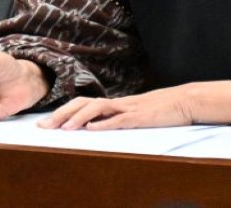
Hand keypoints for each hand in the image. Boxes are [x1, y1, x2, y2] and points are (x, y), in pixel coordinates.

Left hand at [40, 80, 230, 130]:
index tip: (45, 123)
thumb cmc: (163, 110)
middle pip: (83, 103)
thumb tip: (95, 128)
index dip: (63, 111)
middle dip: (61, 115)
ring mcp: (129, 108)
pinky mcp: (141, 116)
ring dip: (78, 119)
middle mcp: (118, 102)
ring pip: (97, 108)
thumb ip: (117, 119)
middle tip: (43, 127)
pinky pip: (119, 119)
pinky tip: (91, 130)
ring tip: (63, 130)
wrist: (187, 100)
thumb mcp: (137, 114)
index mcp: (116, 103)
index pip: (83, 103)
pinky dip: (104, 125)